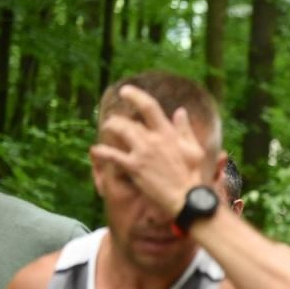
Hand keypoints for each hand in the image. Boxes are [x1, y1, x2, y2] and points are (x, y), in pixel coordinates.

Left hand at [88, 85, 211, 218]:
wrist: (188, 198)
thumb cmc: (194, 175)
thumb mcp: (194, 149)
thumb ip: (185, 129)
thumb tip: (180, 111)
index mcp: (169, 133)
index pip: (150, 107)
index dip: (136, 96)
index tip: (125, 90)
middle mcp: (153, 139)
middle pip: (128, 121)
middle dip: (117, 120)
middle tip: (112, 121)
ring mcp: (142, 152)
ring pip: (118, 131)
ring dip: (109, 128)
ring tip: (105, 130)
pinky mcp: (134, 167)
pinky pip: (111, 155)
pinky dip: (101, 152)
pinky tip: (95, 150)